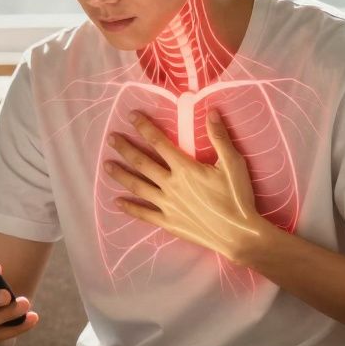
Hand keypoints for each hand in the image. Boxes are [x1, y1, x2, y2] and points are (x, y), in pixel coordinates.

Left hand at [104, 108, 267, 264]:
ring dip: (121, 174)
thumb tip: (212, 111)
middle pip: (142, 162)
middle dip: (125, 148)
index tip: (131, 116)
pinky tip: (117, 202)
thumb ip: (219, 137)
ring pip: (138, 186)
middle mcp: (170, 184)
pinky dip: (130, 207)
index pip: (158, 142)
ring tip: (106, 165)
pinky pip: (144, 214)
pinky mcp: (168, 223)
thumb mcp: (233, 164)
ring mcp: (167, 205)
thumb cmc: (237, 198)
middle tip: (111, 138)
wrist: (239, 234)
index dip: (144, 127)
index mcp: (184, 168)